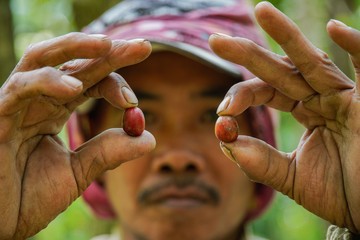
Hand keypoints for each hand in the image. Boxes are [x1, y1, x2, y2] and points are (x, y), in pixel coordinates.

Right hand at [0, 33, 154, 238]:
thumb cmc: (28, 197)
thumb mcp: (78, 172)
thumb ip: (108, 152)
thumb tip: (150, 138)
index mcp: (55, 110)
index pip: (90, 82)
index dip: (115, 84)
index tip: (133, 101)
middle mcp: (38, 101)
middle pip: (74, 63)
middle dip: (108, 51)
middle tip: (142, 46)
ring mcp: (16, 103)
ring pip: (41, 58)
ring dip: (76, 47)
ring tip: (108, 45)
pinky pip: (21, 88)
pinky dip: (47, 82)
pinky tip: (75, 88)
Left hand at [209, 2, 359, 232]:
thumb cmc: (340, 193)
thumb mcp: (292, 178)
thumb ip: (260, 162)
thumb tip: (226, 140)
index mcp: (306, 112)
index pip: (267, 90)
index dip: (242, 94)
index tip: (221, 110)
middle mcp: (323, 99)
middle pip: (280, 69)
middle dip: (248, 54)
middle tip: (214, 40)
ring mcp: (346, 97)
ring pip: (313, 62)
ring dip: (287, 36)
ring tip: (262, 11)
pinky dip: (356, 48)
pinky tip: (336, 29)